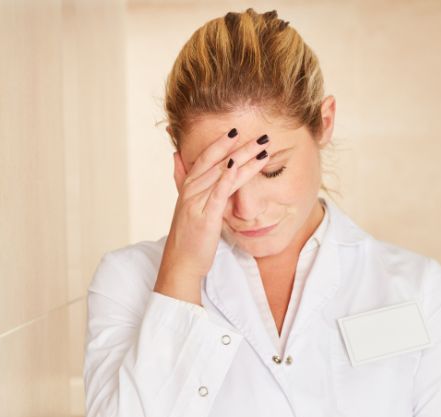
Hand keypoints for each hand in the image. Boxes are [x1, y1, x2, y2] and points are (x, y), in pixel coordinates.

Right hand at [155, 129, 272, 300]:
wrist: (180, 263)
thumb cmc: (188, 238)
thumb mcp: (187, 206)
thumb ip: (185, 181)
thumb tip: (177, 156)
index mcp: (188, 188)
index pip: (205, 158)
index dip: (221, 142)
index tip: (237, 130)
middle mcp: (191, 191)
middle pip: (217, 162)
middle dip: (240, 146)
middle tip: (261, 135)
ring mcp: (196, 203)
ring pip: (222, 174)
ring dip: (244, 158)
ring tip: (263, 147)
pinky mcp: (205, 217)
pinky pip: (218, 193)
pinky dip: (228, 177)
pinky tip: (238, 166)